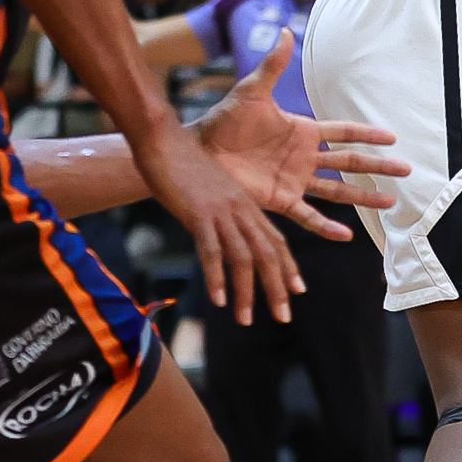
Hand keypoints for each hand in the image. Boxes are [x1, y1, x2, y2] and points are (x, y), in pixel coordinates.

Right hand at [132, 108, 302, 324]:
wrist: (164, 142)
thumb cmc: (183, 165)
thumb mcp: (213, 190)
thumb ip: (223, 212)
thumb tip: (223, 234)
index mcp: (246, 204)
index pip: (275, 239)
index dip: (289, 266)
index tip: (298, 290)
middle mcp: (240, 209)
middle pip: (268, 253)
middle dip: (278, 287)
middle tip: (283, 316)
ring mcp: (221, 212)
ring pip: (243, 257)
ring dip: (246, 292)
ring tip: (246, 319)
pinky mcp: (198, 214)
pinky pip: (211, 249)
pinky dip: (216, 276)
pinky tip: (218, 299)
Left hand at [197, 29, 409, 241]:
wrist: (199, 150)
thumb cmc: (223, 120)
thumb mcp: (252, 91)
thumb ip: (273, 65)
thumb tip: (285, 32)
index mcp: (302, 131)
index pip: (344, 131)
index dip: (368, 133)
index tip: (393, 137)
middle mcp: (304, 157)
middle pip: (350, 162)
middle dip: (378, 166)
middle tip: (406, 171)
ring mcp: (294, 180)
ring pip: (338, 191)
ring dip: (364, 196)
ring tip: (390, 202)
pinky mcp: (279, 200)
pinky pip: (308, 216)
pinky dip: (327, 227)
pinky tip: (347, 236)